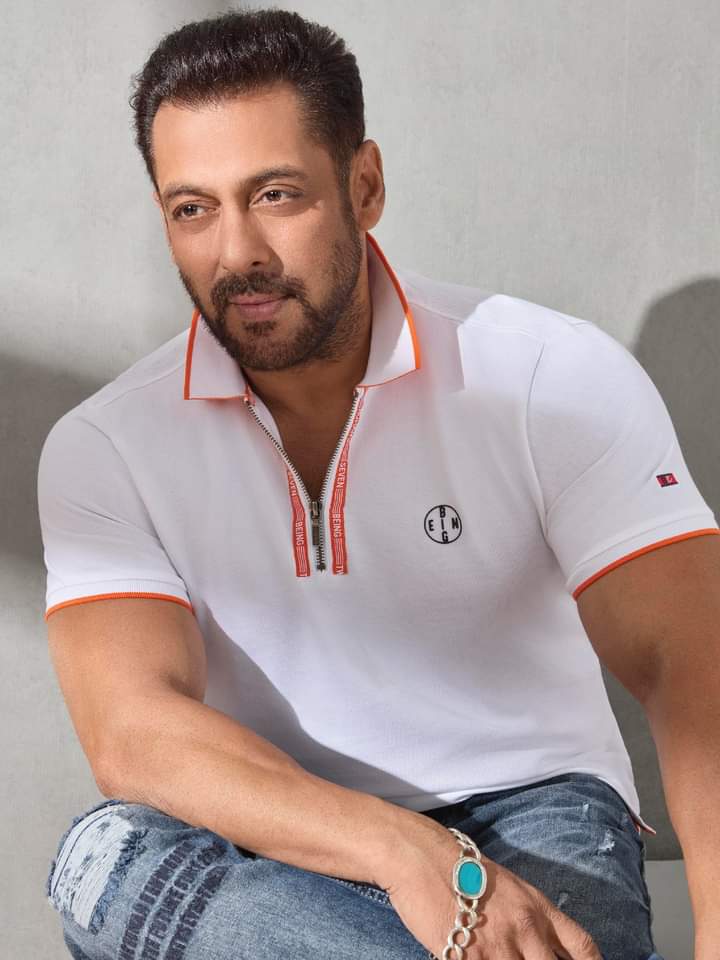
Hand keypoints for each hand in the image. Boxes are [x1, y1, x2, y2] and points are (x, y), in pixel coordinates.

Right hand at [379, 818, 601, 958]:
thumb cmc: (464, 870)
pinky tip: (472, 958)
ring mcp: (499, 948)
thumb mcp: (510, 889)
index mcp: (538, 908)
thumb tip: (544, 951)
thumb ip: (531, 920)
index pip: (583, 947)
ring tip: (494, 956)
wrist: (424, 858)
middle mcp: (526, 930)